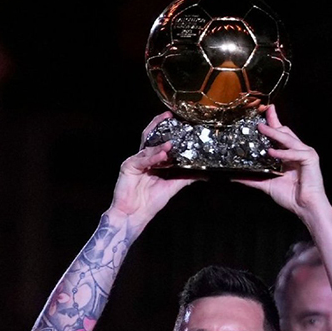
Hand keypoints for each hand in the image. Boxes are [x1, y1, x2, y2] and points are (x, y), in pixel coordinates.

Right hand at [108, 113, 196, 231]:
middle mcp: (144, 158)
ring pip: (147, 146)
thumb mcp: (173, 187)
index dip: (168, 130)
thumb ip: (186, 177)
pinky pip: (142, 159)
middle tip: (169, 115)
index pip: (160, 140)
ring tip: (171, 143)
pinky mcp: (128, 166)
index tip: (180, 122)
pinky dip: (153, 156)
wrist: (134, 215)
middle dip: (158, 124)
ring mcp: (135, 160)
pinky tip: (162, 154)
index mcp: (153, 161)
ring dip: (160, 144)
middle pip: (150, 136)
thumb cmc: (150, 202)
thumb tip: (203, 173)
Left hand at [234, 106, 326, 217]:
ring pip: (288, 139)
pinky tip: (272, 152)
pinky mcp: (311, 158)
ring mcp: (305, 153)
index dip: (272, 122)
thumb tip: (235, 177)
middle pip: (284, 131)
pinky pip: (296, 152)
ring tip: (262, 128)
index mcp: (288, 155)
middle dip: (273, 121)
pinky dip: (284, 153)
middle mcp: (297, 151)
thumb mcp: (267, 184)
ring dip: (275, 133)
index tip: (263, 111)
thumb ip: (252, 179)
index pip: (279, 135)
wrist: (305, 207)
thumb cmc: (291, 196)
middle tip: (262, 113)